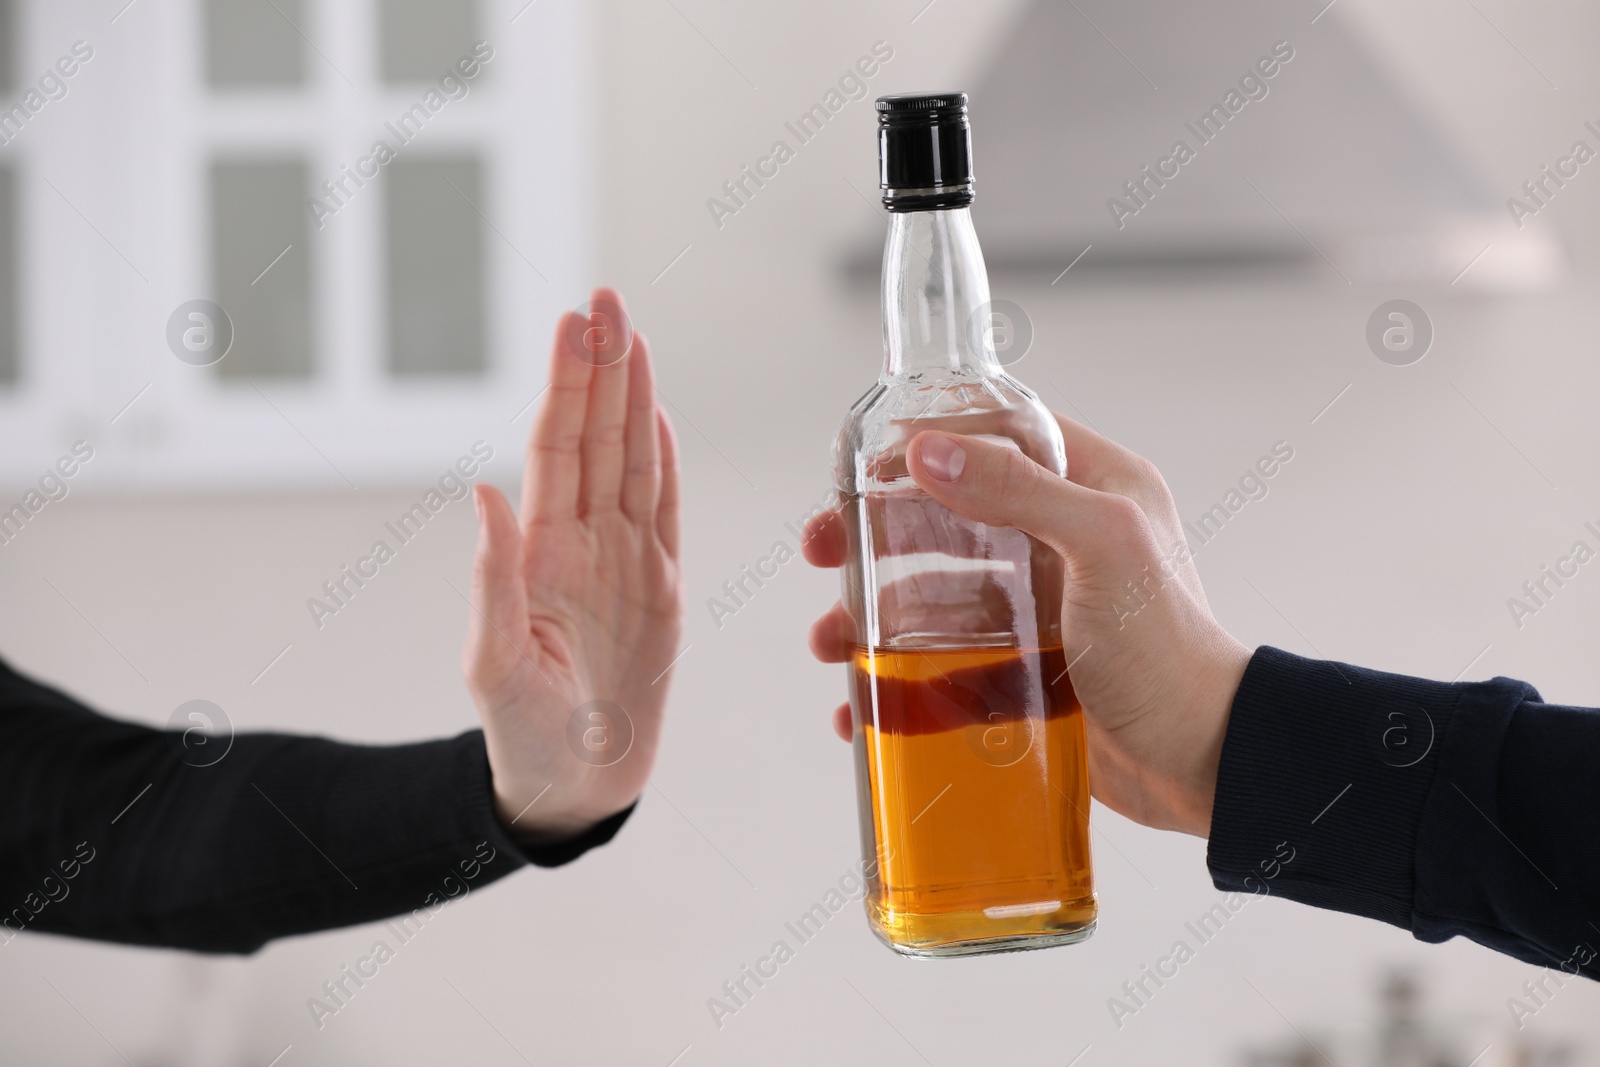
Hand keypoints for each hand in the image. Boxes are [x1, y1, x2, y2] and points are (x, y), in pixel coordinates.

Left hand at [464, 289, 682, 842]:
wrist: (576, 786)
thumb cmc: (526, 734)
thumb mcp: (495, 663)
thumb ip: (492, 577)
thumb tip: (484, 492)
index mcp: (543, 553)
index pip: (558, 448)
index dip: (569, 384)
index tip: (576, 323)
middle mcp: (585, 543)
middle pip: (597, 436)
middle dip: (602, 365)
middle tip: (607, 298)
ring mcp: (627, 561)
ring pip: (633, 460)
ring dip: (633, 396)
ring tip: (634, 333)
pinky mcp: (663, 588)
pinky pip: (668, 510)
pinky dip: (666, 459)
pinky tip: (658, 413)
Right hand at [805, 412, 1250, 836]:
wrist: (1206, 762)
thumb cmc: (1170, 648)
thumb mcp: (1102, 548)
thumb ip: (1020, 491)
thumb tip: (928, 449)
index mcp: (1093, 490)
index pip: (999, 439)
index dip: (927, 444)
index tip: (863, 467)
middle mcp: (1064, 543)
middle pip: (946, 520)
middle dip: (875, 536)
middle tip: (822, 550)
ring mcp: (1043, 612)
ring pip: (936, 598)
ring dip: (874, 617)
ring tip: (830, 643)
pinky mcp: (1028, 676)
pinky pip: (948, 672)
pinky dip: (901, 687)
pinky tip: (862, 707)